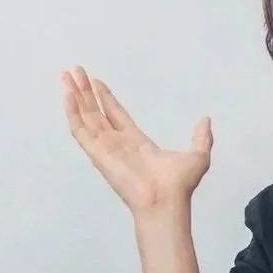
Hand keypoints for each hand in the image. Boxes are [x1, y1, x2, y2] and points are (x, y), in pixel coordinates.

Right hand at [62, 66, 212, 212]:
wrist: (165, 201)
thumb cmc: (179, 185)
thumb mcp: (198, 156)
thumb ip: (201, 137)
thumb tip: (206, 120)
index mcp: (136, 142)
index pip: (116, 114)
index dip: (105, 97)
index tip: (96, 81)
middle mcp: (117, 143)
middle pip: (96, 112)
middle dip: (86, 92)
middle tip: (75, 71)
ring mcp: (105, 147)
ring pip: (85, 116)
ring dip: (75, 96)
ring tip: (66, 75)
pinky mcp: (96, 153)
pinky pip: (79, 129)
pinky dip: (72, 111)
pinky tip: (67, 94)